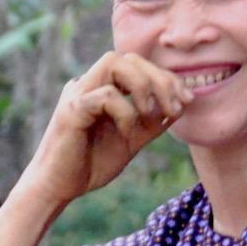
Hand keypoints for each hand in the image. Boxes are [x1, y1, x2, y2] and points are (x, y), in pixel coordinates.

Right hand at [19, 51, 192, 210]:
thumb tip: (181, 105)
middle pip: (128, 57)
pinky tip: (128, 131)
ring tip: (152, 112)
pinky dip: (125, 111)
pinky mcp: (72, 110)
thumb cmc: (91, 163)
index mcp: (102, 88)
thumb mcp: (132, 139)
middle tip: (175, 106)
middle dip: (159, 78)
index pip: (138, 66)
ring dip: (143, 85)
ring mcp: (78, 94)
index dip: (166, 77)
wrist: (59, 188)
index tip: (187, 99)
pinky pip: (106, 95)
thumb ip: (152, 122)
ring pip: (113, 62)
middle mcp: (88, 84)